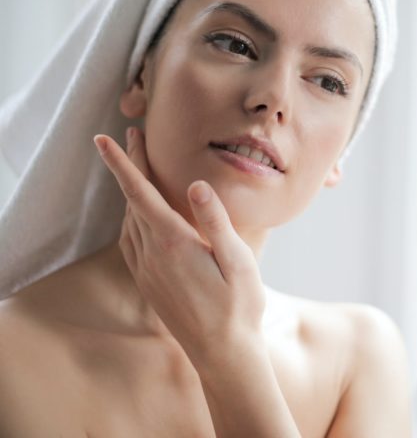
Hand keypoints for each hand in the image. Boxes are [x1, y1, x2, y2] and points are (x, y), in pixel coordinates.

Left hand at [93, 127, 265, 358]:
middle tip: (131, 137)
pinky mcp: (148, 282)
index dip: (122, 164)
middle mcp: (152, 255)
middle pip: (132, 201)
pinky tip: (139, 214)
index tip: (104, 140)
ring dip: (130, 191)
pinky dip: (131, 216)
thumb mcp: (238, 261)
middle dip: (129, 166)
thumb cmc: (238, 306)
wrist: (223, 354)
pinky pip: (130, 240)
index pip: (141, 194)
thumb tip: (197, 184)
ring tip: (137, 168)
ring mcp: (147, 270)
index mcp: (174, 244)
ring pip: (129, 220)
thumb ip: (216, 222)